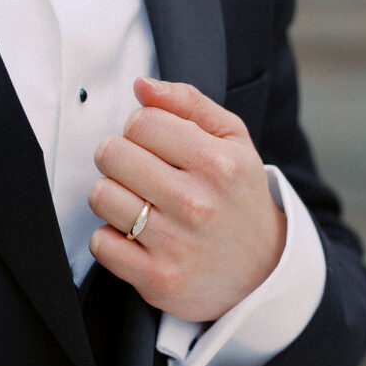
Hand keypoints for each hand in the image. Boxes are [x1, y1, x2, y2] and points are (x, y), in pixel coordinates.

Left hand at [88, 77, 286, 321]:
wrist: (264, 272)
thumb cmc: (239, 198)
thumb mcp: (232, 141)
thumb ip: (188, 104)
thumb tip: (141, 85)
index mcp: (217, 163)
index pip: (140, 122)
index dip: (140, 130)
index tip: (154, 146)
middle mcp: (197, 203)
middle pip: (112, 154)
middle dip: (120, 159)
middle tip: (139, 173)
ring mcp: (176, 244)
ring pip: (101, 196)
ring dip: (112, 197)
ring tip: (137, 203)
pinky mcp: (157, 279)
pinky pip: (101, 243)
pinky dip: (110, 238)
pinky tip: (134, 237)